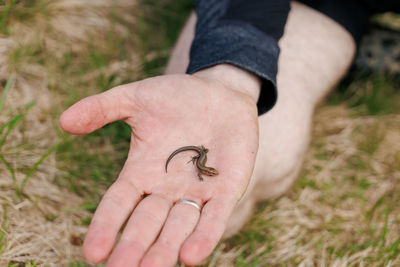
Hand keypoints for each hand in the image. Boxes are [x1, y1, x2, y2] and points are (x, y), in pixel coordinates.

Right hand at [60, 64, 259, 265]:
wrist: (221, 93)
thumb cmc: (178, 97)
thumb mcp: (137, 98)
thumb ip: (102, 108)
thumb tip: (63, 121)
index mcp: (141, 171)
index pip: (118, 204)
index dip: (105, 226)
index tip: (93, 253)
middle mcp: (166, 189)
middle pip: (146, 223)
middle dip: (134, 246)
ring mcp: (196, 192)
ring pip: (178, 227)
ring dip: (165, 250)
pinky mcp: (226, 189)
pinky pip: (214, 217)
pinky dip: (204, 236)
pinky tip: (191, 257)